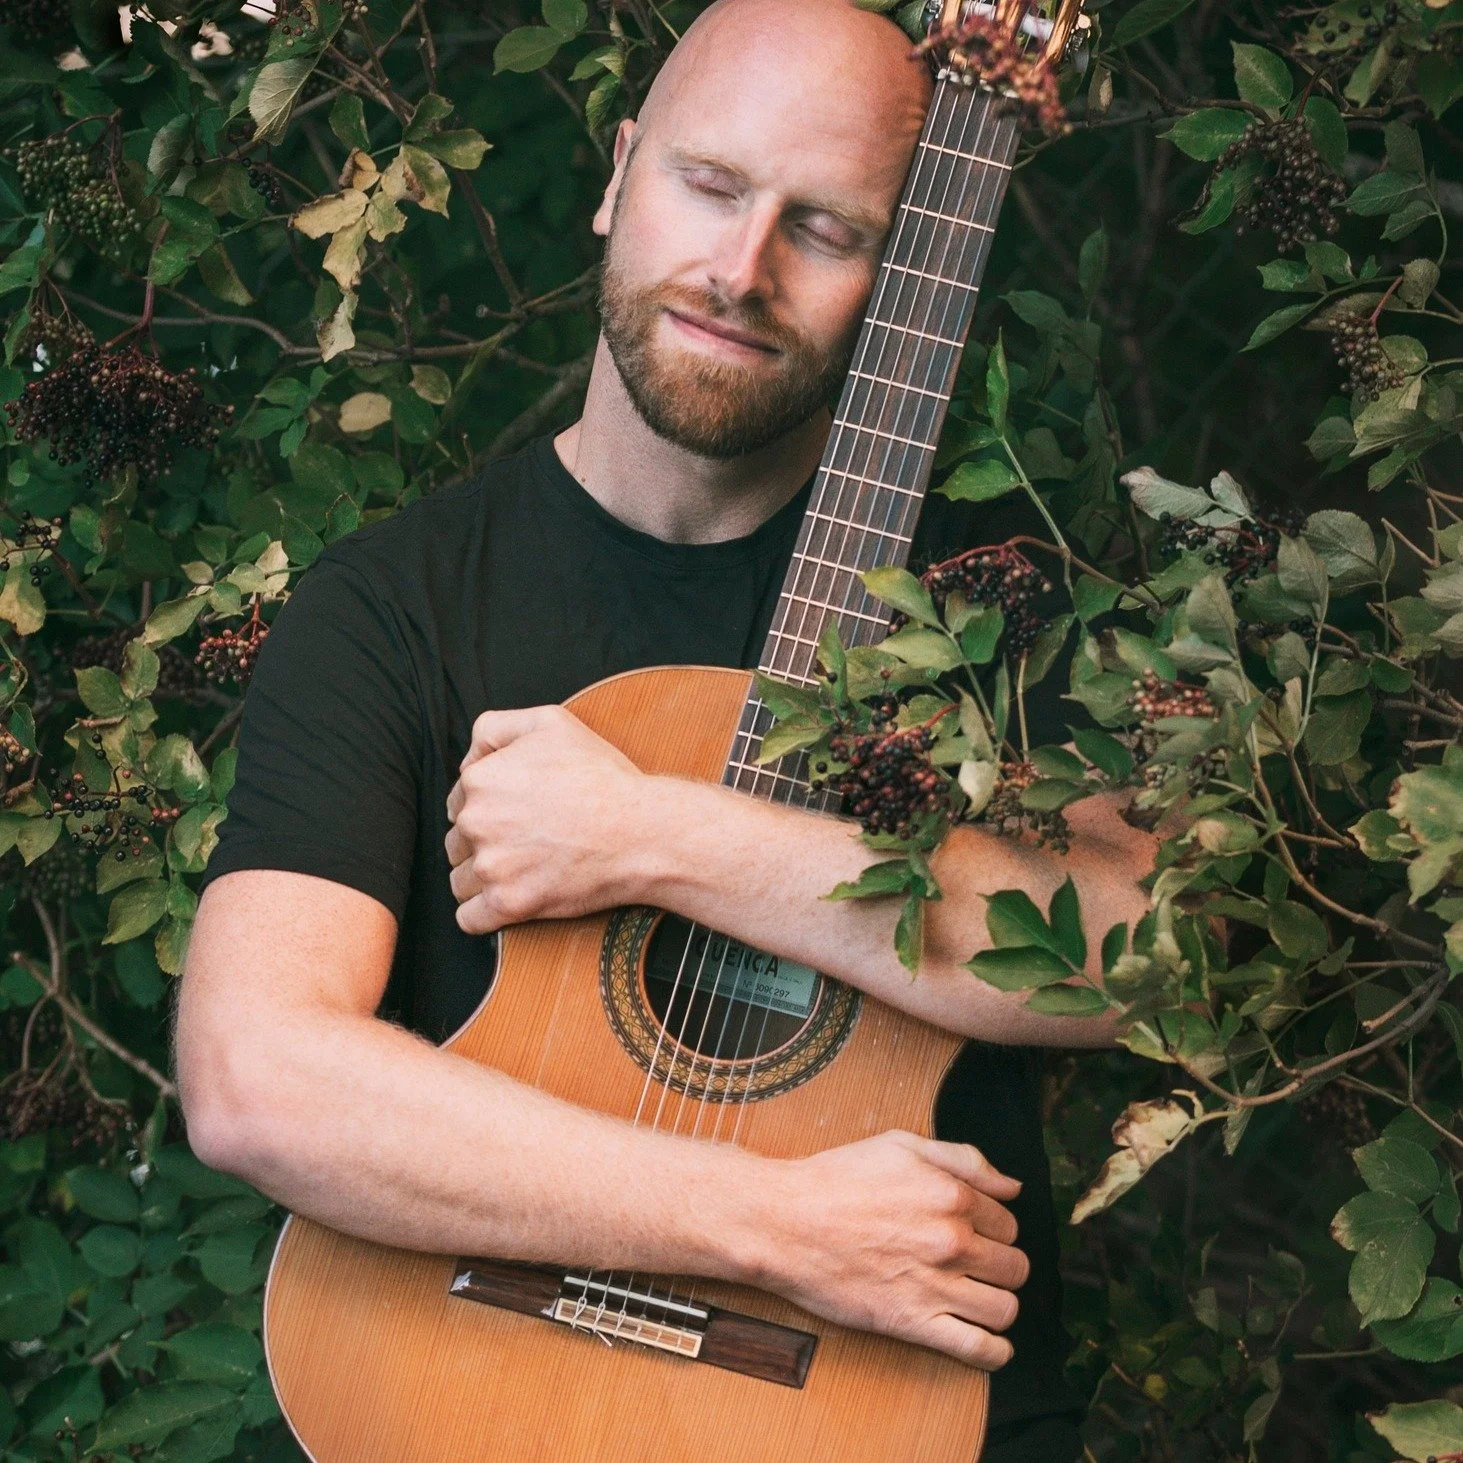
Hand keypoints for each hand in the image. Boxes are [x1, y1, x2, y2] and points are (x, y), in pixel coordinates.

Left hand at [445, 704, 649, 934]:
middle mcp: (476, 823)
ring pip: (461, 879)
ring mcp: (491, 867)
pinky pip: (469, 918)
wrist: (641, 830)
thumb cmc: (602, 777)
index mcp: (480, 780)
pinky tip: (509, 899)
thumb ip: (495, 727)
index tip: (517, 812)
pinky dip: (482, 914)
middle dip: (484, 842)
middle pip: (458, 840)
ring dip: (483, 878)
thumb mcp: (550, 722)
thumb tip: (467, 758)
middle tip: (526, 840)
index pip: (459, 799)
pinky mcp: (509, 904)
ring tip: (524, 869)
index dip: (487, 805)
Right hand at [755, 1130, 1028, 1368]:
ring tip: (980, 1298)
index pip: (1009, 1221)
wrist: (784, 1221)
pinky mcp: (912, 1322)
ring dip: (1000, 1304)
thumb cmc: (837, 1179)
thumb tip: (1013, 1186)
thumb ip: (964, 1158)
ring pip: (1005, 1308)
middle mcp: (952, 1240)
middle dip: (1002, 1265)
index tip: (976, 1232)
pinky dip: (995, 1352)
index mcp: (952, 1194)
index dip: (995, 1227)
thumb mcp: (901, 1144)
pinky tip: (991, 1344)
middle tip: (977, 1264)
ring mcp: (935, 1284)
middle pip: (1014, 1266)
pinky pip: (978, 1349)